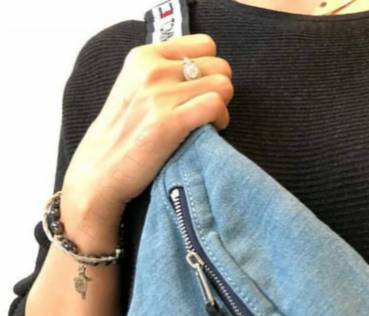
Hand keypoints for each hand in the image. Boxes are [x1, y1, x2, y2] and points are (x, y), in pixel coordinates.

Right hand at [62, 33, 233, 224]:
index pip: (204, 45)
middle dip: (219, 90)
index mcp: (143, 56)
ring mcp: (160, 95)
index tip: (200, 90)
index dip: (210, 70)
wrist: (100, 171)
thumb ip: (163, 74)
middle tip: (204, 111)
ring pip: (223, 85)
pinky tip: (208, 132)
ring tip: (206, 123)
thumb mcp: (134, 89)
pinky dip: (220, 121)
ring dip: (222, 107)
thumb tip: (201, 71)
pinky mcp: (169, 122)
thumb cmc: (122, 135)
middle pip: (219, 65)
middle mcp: (152, 69)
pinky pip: (216, 106)